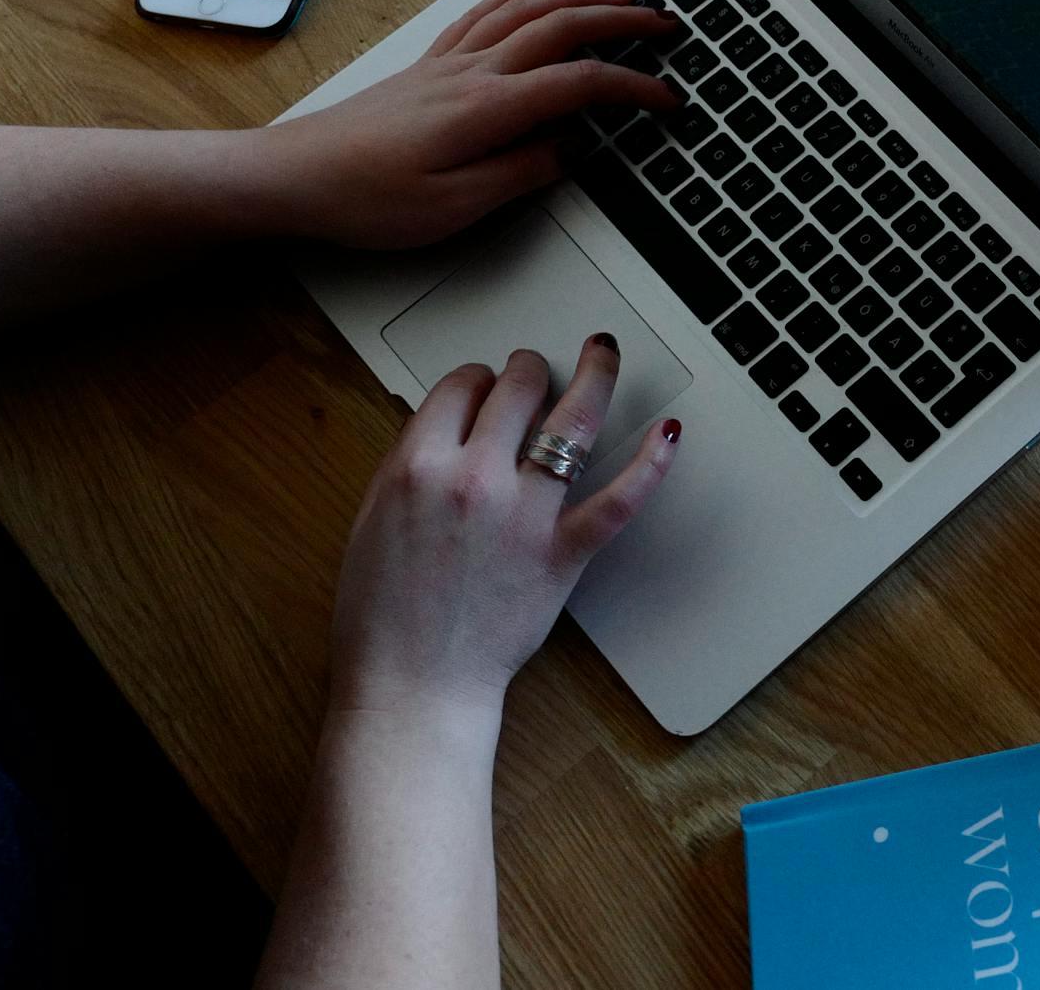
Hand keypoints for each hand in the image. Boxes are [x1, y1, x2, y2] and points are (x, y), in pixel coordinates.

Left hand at [250, 0, 678, 249]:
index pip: (580, 84)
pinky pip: (487, 10)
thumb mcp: (452, 208)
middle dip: (624, 23)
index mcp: (487, 108)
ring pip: (529, 9)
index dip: (634, 88)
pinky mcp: (430, 65)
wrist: (292, 175)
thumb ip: (519, 175)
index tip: (668, 99)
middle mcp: (473, 72)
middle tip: (667, 25)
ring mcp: (450, 62)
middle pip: (563, 27)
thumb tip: (567, 151)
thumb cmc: (363, 197)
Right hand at [329, 337, 679, 718]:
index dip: (475, 377)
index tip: (483, 384)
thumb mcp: (371, 519)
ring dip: (593, 374)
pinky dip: (651, 463)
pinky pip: (620, 498)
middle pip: (517, 387)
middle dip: (527, 369)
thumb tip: (447, 422)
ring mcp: (525, 514)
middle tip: (533, 372)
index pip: (459, 385)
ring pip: (573, 419)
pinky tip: (669, 434)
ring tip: (601, 354)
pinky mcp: (564, 551)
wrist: (411, 684)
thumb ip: (410, 464)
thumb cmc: (381, 614)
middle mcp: (473, 478)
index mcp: (416, 467)